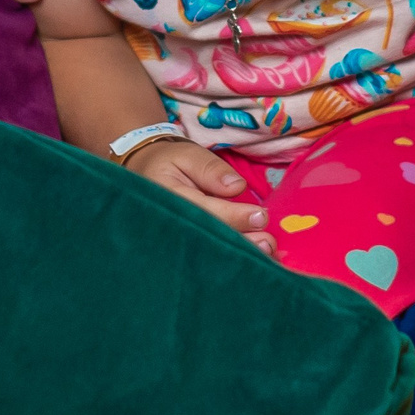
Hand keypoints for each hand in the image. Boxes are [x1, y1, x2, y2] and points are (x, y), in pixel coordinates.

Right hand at [124, 139, 276, 256]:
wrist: (145, 172)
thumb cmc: (169, 162)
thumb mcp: (187, 155)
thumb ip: (210, 169)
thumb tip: (237, 187)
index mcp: (167, 198)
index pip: (204, 211)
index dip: (234, 216)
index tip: (260, 216)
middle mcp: (169, 225)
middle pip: (207, 237)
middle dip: (239, 242)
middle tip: (269, 244)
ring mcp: (173, 239)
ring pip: (207, 250)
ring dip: (236, 253)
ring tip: (265, 252)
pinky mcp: (183, 244)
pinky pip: (206, 252)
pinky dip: (228, 255)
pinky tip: (251, 259)